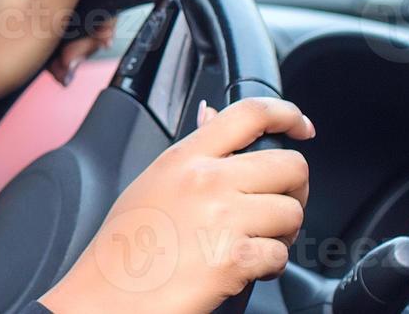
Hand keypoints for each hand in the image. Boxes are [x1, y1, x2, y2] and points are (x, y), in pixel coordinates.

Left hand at [0, 0, 115, 189]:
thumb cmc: (0, 54)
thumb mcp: (51, 10)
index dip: (99, 8)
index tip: (93, 39)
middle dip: (81, 30)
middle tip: (71, 58)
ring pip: (58, 7)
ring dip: (66, 40)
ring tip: (57, 64)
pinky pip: (36, 17)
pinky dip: (47, 41)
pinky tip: (45, 61)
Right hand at [42, 97, 315, 313]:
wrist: (107, 295)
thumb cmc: (124, 245)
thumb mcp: (152, 182)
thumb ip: (191, 152)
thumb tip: (212, 116)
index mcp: (185, 157)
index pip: (249, 113)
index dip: (287, 114)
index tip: (301, 128)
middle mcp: (207, 180)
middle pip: (288, 165)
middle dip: (294, 188)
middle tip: (278, 204)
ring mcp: (223, 219)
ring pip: (292, 212)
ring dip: (283, 232)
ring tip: (256, 241)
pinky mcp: (234, 259)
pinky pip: (281, 255)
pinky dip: (271, 265)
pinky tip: (244, 267)